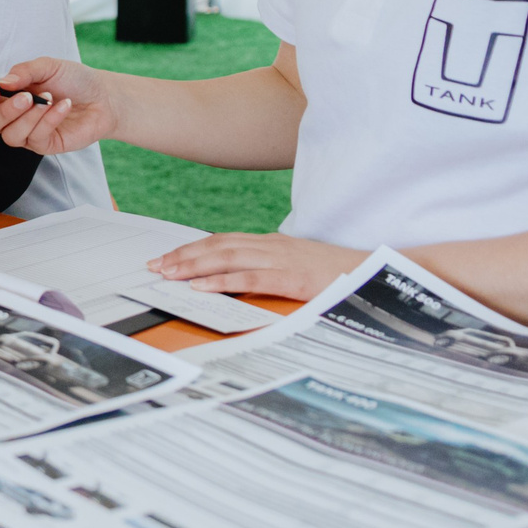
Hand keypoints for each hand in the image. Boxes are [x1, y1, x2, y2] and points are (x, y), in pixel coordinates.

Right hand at [0, 57, 114, 153]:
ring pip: (10, 135)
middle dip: (4, 111)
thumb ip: (25, 71)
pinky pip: (36, 138)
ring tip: (49, 99)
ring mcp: (27, 133)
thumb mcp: (49, 66)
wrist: (103, 97)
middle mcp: (12, 116)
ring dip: (29, 116)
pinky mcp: (44, 145)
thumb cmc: (74, 80)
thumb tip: (3, 83)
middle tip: (26, 97)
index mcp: (6, 95)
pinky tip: (62, 106)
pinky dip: (49, 120)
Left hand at [145, 233, 361, 300]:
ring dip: (194, 266)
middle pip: (217, 246)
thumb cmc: (333, 273)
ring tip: (169, 274)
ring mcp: (281, 259)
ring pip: (227, 257)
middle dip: (183, 256)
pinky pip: (250, 277)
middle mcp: (271, 246)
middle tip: (155, 266)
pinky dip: (223, 280)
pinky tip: (202, 286)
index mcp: (270, 243)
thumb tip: (238, 277)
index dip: (191, 249)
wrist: (371, 271)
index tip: (166, 258)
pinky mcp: (292, 277)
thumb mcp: (295, 266)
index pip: (221, 241)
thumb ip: (268, 268)